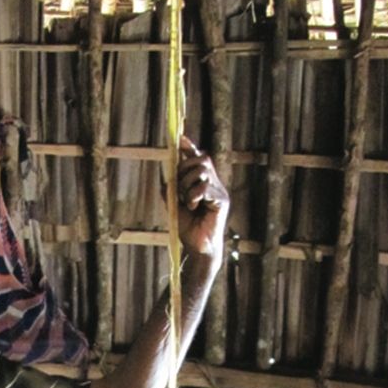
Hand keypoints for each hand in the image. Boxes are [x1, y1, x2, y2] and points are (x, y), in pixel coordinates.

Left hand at [174, 136, 228, 259]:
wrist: (198, 247)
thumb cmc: (189, 229)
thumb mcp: (174, 205)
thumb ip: (171, 190)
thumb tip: (166, 177)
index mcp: (204, 183)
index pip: (199, 158)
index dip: (190, 147)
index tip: (180, 139)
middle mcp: (214, 184)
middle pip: (201, 159)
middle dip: (184, 169)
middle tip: (179, 189)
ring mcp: (219, 191)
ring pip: (202, 170)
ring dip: (187, 184)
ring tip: (187, 202)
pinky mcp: (221, 200)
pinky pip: (205, 186)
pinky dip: (193, 195)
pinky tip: (193, 207)